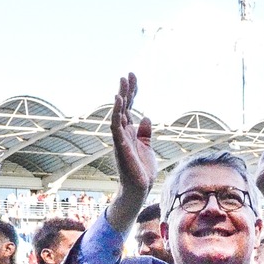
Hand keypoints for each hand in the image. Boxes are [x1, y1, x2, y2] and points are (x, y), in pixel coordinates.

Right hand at [109, 73, 156, 205]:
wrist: (139, 188)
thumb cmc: (142, 170)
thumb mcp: (147, 147)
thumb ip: (145, 132)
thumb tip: (146, 117)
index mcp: (130, 131)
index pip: (129, 107)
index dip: (132, 92)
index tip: (133, 77)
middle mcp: (123, 132)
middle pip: (123, 106)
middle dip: (126, 90)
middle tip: (128, 74)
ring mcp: (120, 137)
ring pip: (118, 112)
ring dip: (120, 96)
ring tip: (122, 81)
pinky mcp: (120, 144)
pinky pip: (115, 124)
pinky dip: (116, 111)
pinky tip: (119, 99)